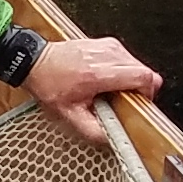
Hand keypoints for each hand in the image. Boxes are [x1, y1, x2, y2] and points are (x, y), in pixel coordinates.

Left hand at [24, 34, 163, 145]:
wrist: (34, 61)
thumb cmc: (49, 83)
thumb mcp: (69, 115)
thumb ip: (94, 130)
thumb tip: (114, 138)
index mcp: (99, 73)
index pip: (143, 77)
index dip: (148, 93)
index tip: (138, 104)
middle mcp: (106, 55)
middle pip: (145, 71)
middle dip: (139, 89)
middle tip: (123, 101)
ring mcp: (107, 46)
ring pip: (138, 64)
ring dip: (131, 80)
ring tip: (111, 90)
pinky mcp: (107, 42)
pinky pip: (128, 59)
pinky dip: (123, 70)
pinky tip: (107, 79)